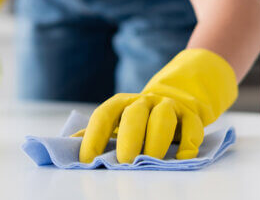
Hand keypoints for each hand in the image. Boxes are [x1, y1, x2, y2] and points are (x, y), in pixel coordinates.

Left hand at [74, 49, 237, 162]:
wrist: (177, 96)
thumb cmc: (139, 118)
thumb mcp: (117, 122)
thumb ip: (94, 132)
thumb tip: (68, 144)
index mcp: (121, 103)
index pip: (103, 116)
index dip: (94, 136)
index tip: (87, 159)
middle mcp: (144, 101)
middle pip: (134, 115)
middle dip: (128, 138)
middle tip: (124, 163)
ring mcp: (169, 106)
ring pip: (163, 118)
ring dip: (157, 140)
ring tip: (151, 161)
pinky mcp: (191, 115)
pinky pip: (192, 127)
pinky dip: (188, 143)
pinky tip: (181, 158)